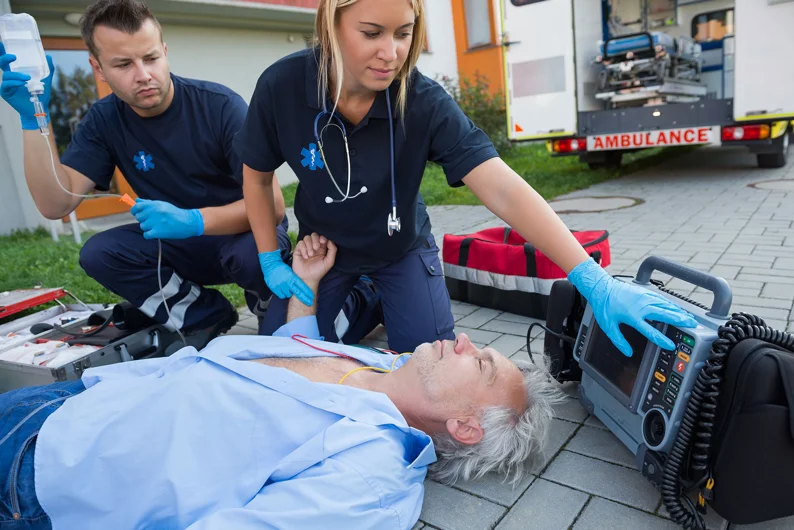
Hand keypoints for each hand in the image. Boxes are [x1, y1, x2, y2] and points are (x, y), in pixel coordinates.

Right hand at [0, 43, 54, 129]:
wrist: (39, 108)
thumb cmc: (40, 94)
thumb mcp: (45, 79)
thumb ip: (48, 68)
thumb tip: (48, 56)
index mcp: (16, 72)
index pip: (8, 59)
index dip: (3, 51)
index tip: (2, 42)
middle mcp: (10, 77)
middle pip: (1, 63)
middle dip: (4, 58)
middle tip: (14, 57)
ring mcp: (7, 84)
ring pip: (7, 75)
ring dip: (17, 75)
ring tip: (27, 78)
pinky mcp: (6, 92)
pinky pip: (6, 85)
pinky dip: (14, 83)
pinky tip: (22, 84)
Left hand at [130, 198, 203, 239]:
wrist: (188, 222)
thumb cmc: (174, 213)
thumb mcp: (162, 204)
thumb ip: (148, 203)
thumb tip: (136, 201)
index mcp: (154, 205)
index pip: (136, 207)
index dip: (135, 211)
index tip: (138, 213)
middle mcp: (153, 212)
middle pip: (139, 218)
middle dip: (144, 220)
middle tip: (154, 221)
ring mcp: (155, 222)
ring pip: (143, 226)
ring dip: (148, 228)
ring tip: (158, 226)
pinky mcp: (158, 232)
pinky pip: (146, 235)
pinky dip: (150, 235)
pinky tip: (156, 233)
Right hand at [258, 250, 313, 305]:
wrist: (270, 265)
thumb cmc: (282, 268)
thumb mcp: (291, 272)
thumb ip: (295, 280)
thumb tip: (302, 289)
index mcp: (292, 277)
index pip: (302, 286)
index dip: (307, 292)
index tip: (312, 297)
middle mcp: (287, 282)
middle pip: (297, 293)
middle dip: (304, 298)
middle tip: (310, 303)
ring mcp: (280, 286)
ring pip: (288, 295)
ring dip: (290, 293)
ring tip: (288, 288)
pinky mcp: (275, 288)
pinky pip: (281, 295)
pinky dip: (283, 294)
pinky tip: (283, 290)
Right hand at [292, 233, 336, 283]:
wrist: (307, 278)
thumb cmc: (319, 271)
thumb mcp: (329, 262)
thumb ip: (332, 250)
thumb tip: (330, 240)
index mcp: (322, 248)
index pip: (322, 237)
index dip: (323, 237)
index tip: (323, 242)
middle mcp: (314, 246)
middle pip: (314, 235)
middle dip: (315, 240)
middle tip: (316, 248)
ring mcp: (306, 247)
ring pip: (307, 238)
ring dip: (309, 245)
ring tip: (310, 255)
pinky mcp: (298, 250)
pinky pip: (300, 243)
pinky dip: (303, 249)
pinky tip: (305, 257)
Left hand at [567, 258, 697, 356]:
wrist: (602, 287)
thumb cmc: (604, 306)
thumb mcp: (608, 326)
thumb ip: (618, 341)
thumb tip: (627, 352)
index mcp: (633, 316)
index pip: (651, 331)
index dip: (662, 339)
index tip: (670, 345)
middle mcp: (641, 306)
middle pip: (665, 314)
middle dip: (680, 320)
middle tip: (692, 325)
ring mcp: (644, 298)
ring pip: (665, 305)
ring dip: (678, 312)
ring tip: (688, 317)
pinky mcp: (644, 292)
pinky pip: (660, 299)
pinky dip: (670, 304)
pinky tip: (675, 307)